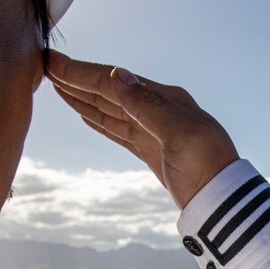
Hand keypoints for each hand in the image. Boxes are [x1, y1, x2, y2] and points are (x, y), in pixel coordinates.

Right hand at [46, 50, 239, 209]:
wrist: (223, 205)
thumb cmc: (208, 168)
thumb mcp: (180, 133)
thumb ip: (147, 105)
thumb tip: (119, 76)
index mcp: (165, 99)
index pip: (114, 81)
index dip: (81, 72)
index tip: (53, 62)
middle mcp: (159, 110)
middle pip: (110, 91)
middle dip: (78, 80)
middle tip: (46, 67)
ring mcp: (154, 131)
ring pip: (111, 110)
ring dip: (84, 98)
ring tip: (57, 86)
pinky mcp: (151, 152)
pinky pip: (118, 130)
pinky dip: (99, 120)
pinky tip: (84, 114)